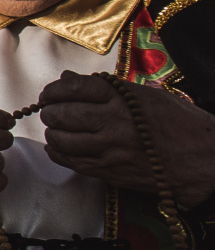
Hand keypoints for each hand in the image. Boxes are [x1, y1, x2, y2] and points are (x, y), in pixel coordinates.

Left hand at [41, 73, 214, 206]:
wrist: (206, 160)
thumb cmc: (181, 124)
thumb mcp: (149, 96)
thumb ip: (107, 87)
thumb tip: (69, 78)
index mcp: (125, 99)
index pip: (76, 88)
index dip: (55, 90)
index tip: (50, 93)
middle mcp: (114, 122)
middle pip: (63, 114)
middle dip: (51, 111)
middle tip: (51, 111)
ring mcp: (111, 149)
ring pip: (63, 139)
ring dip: (53, 133)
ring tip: (57, 128)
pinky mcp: (110, 171)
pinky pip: (71, 162)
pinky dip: (59, 153)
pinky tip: (60, 148)